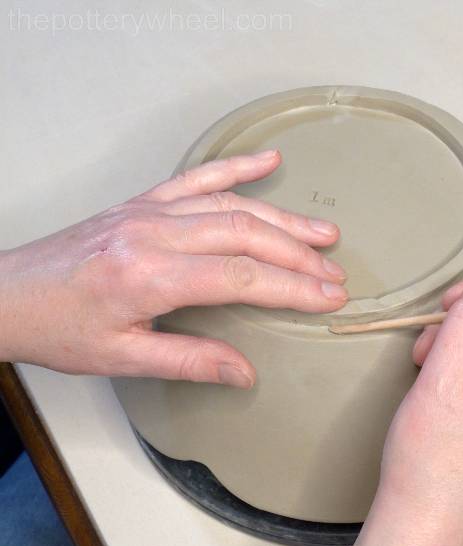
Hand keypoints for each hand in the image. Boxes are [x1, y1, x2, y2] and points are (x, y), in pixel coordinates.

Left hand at [0, 150, 347, 387]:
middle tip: (336, 273)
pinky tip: (268, 162)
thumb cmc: (59, 329)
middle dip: (298, 255)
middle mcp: (154, 234)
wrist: (6, 295)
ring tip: (323, 232)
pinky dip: (236, 167)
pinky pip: (197, 177)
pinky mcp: (143, 202)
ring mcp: (149, 211)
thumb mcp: (123, 358)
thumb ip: (190, 361)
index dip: (293, 287)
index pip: (241, 277)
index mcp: (149, 276)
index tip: (330, 297)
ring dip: (282, 218)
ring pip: (230, 205)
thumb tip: (245, 372)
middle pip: (245, 235)